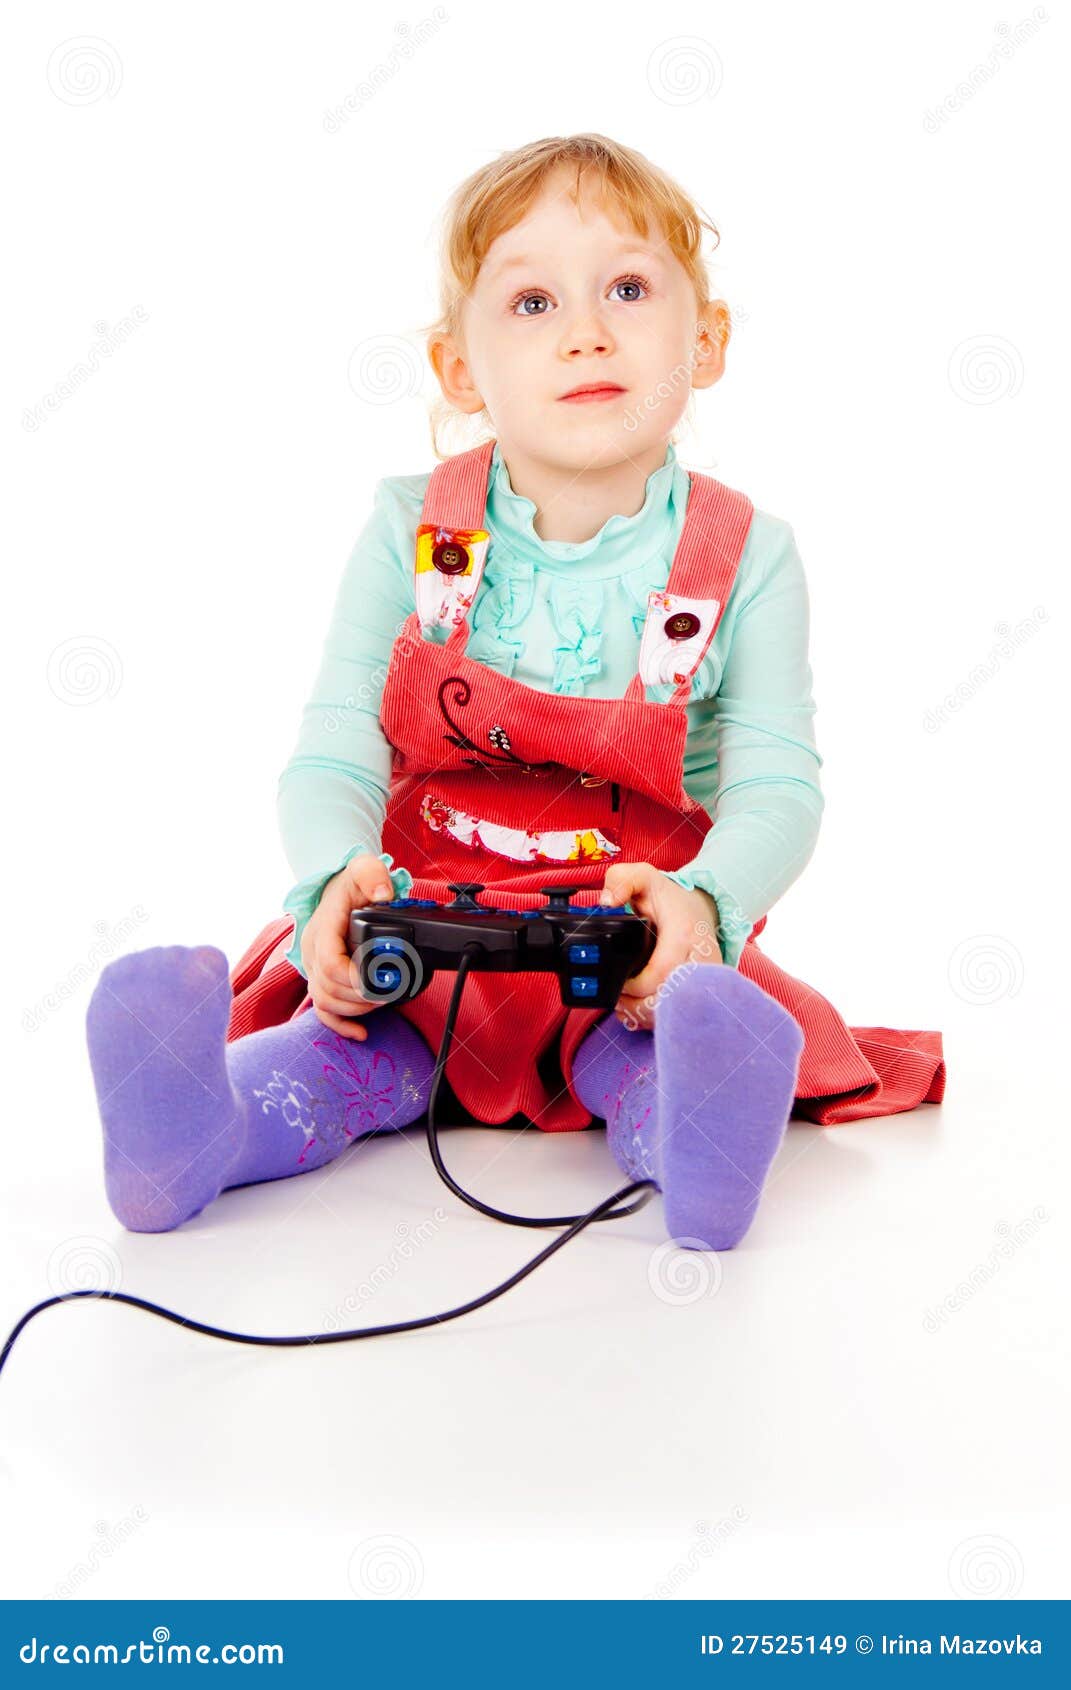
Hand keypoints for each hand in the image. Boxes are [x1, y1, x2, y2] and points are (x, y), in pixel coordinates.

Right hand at [300, 854, 395, 1040]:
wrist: (337, 889)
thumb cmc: (352, 882)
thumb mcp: (363, 868)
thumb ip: (373, 876)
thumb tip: (384, 894)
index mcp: (323, 928)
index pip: (330, 963)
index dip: (353, 979)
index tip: (376, 984)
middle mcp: (314, 950)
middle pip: (328, 988)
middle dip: (360, 997)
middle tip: (388, 994)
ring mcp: (314, 966)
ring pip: (323, 1001)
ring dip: (353, 1010)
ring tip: (379, 1004)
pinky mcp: (320, 978)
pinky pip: (322, 1009)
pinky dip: (339, 1024)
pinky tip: (360, 1032)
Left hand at [600, 861, 721, 1031]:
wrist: (701, 909)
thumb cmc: (670, 899)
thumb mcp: (644, 876)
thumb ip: (621, 880)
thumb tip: (608, 902)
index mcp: (685, 933)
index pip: (662, 973)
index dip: (636, 986)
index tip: (621, 984)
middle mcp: (702, 959)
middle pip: (672, 1000)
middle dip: (640, 1007)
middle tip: (620, 1000)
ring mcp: (708, 978)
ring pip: (679, 1012)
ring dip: (648, 1015)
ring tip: (627, 1004)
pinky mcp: (707, 991)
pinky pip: (685, 1014)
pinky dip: (660, 1018)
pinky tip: (642, 1009)